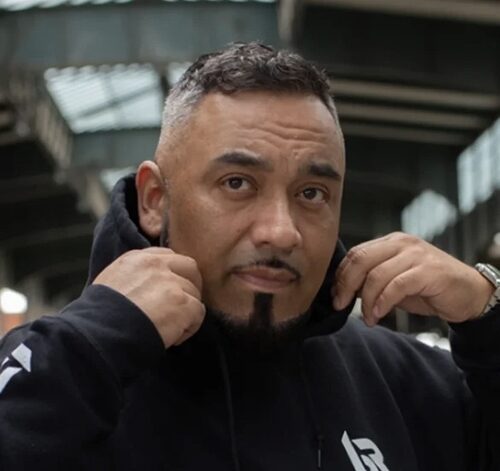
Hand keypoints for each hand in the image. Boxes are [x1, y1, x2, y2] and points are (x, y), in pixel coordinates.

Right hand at [93, 248, 204, 346]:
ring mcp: (171, 283)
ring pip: (194, 293)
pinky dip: (190, 328)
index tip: (170, 291)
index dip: (173, 274)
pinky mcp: (182, 303)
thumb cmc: (99, 318)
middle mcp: (156, 265)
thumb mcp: (111, 284)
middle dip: (190, 286)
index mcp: (136, 258)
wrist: (99, 335)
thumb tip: (149, 289)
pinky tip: (173, 338)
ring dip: (186, 312)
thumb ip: (134, 278)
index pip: (167, 256)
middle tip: (181, 307)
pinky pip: (198, 312)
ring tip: (168, 328)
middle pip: (189, 268)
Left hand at [333, 232, 493, 325]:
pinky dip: (382, 302)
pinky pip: (396, 286)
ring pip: (376, 275)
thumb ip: (371, 281)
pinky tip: (378, 315)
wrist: (468, 293)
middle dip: (345, 285)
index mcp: (390, 242)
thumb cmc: (428, 288)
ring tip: (367, 317)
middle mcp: (401, 243)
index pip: (356, 253)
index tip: (335, 295)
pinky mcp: (428, 271)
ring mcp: (415, 255)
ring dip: (366, 301)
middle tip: (340, 305)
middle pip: (361, 260)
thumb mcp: (393, 282)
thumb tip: (343, 290)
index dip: (341, 275)